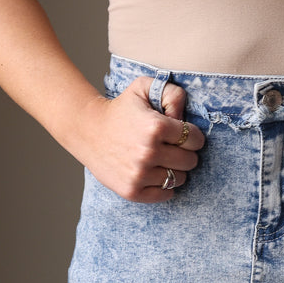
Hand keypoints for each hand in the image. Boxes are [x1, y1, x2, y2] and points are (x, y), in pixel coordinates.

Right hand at [78, 76, 204, 201]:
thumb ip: (171, 93)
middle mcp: (148, 153)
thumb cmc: (120, 109)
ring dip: (175, 170)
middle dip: (186, 153)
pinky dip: (165, 187)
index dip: (193, 137)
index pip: (195, 139)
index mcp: (155, 127)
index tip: (184, 136)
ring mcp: (140, 174)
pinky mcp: (132, 191)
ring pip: (179, 179)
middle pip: (190, 161)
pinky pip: (165, 194)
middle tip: (173, 148)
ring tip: (162, 160)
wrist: (87, 130)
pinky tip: (156, 174)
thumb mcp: (143, 88)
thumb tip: (184, 116)